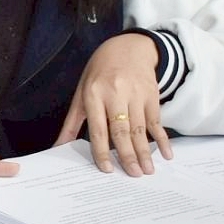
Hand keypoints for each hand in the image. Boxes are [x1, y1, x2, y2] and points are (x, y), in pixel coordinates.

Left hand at [55, 32, 174, 174]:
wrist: (127, 48)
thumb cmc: (99, 74)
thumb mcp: (81, 93)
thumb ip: (72, 123)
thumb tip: (58, 147)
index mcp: (94, 95)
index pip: (98, 128)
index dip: (102, 150)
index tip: (106, 169)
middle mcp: (115, 94)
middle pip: (122, 130)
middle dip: (128, 154)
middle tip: (133, 175)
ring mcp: (136, 94)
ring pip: (140, 128)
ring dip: (145, 151)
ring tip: (147, 170)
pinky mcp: (152, 95)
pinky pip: (156, 121)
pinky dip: (162, 139)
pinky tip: (166, 154)